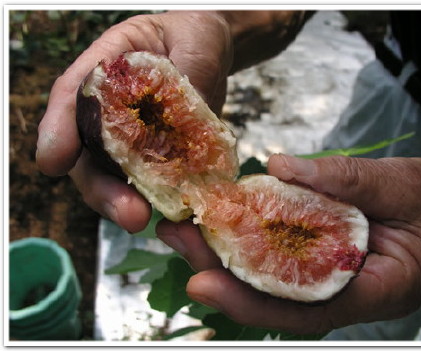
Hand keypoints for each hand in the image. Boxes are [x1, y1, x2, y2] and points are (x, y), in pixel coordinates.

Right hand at [36, 11, 233, 231]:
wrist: (211, 51)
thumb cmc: (195, 35)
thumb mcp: (197, 42)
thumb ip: (191, 74)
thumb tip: (193, 114)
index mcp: (106, 70)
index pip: (72, 97)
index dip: (59, 130)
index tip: (53, 162)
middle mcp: (110, 111)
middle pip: (89, 156)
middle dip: (103, 190)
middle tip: (129, 214)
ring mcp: (131, 138)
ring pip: (115, 179)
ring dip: (128, 205)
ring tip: (151, 223)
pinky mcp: (156, 156)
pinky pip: (150, 185)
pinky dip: (160, 203)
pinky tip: (178, 218)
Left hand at [156, 154, 420, 334]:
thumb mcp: (400, 185)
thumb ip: (344, 179)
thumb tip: (280, 166)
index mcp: (372, 290)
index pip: (302, 309)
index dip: (249, 302)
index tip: (202, 282)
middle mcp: (343, 293)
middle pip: (272, 295)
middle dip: (220, 272)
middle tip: (177, 238)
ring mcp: (328, 277)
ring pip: (268, 279)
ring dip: (222, 255)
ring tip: (183, 229)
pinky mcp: (318, 257)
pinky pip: (278, 257)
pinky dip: (246, 242)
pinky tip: (219, 221)